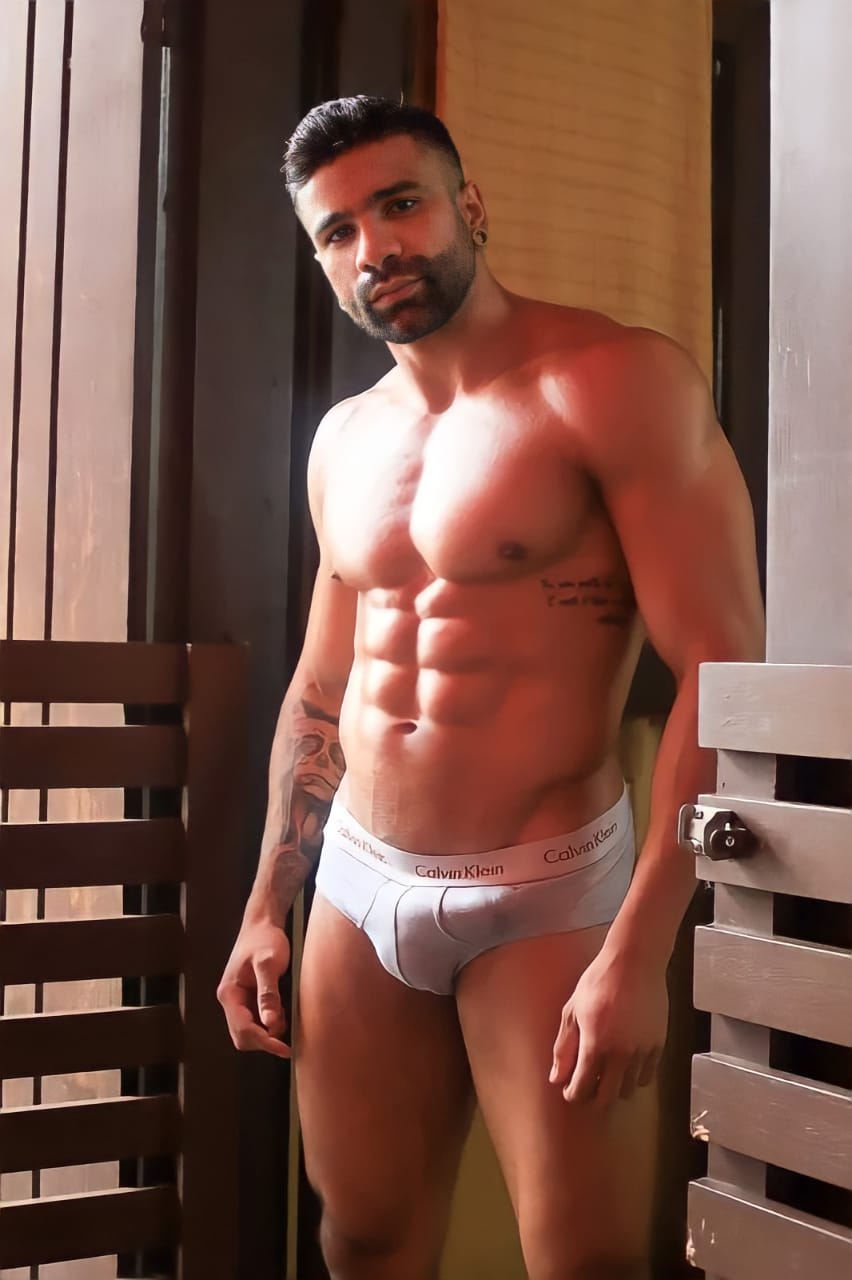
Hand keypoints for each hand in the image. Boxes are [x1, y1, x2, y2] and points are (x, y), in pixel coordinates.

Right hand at [217, 915, 292, 1058]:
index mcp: (229, 993)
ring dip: (267, 1032)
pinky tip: (281, 1010)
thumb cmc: (265, 939)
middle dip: (264, 1040)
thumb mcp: (269, 964)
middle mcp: (230, 1000)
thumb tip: (270, 1024)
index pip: (243, 1029)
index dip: (264, 1042)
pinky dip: (269, 1023)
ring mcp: (238, 1000)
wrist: (263, 923)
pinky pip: (256, 1020)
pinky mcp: (247, 998)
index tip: (285, 1049)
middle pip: (242, 1036)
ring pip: (249, 1031)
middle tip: (286, 1035)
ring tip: (284, 1016)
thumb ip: (268, 994)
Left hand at [549, 947, 668, 1107]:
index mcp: (595, 1045)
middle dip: (594, 1100)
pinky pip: (647, 1076)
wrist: (635, 962)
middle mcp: (621, 1054)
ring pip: (629, 1090)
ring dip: (615, 1088)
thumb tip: (556, 1077)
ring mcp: (643, 1051)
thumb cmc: (599, 981)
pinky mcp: (659, 1045)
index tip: (570, 1091)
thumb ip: (564, 1047)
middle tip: (587, 1090)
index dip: (573, 1095)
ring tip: (606, 1073)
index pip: (582, 1088)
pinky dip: (635, 1077)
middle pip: (608, 1098)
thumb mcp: (572, 1011)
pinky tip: (625, 1063)